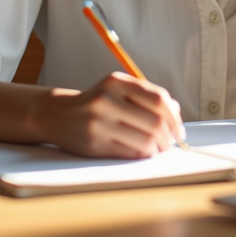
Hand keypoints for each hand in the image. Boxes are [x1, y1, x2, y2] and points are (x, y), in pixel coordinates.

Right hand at [41, 72, 185, 158]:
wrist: (57, 115)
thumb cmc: (95, 102)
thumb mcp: (117, 90)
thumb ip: (146, 96)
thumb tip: (176, 111)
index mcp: (116, 82)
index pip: (159, 99)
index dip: (174, 117)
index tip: (178, 129)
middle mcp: (107, 100)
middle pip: (155, 122)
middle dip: (169, 137)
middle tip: (170, 143)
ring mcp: (99, 123)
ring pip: (145, 141)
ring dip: (157, 149)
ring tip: (157, 149)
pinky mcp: (94, 144)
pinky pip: (130, 153)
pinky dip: (142, 155)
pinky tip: (141, 152)